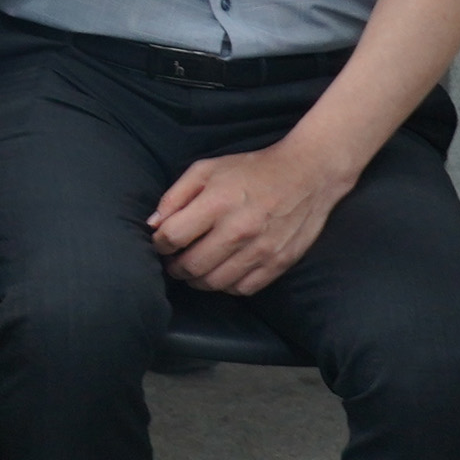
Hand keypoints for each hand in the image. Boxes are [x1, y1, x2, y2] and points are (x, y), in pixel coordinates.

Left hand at [149, 139, 349, 294]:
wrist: (306, 175)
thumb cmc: (250, 170)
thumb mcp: (206, 170)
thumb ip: (175, 196)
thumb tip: (153, 225)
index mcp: (217, 204)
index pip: (173, 237)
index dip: (159, 244)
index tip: (161, 242)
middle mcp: (239, 231)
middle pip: (191, 266)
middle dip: (174, 267)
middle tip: (173, 261)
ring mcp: (261, 250)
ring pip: (215, 283)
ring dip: (196, 280)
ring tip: (193, 269)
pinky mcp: (279, 263)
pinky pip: (243, 289)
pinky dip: (226, 286)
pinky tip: (221, 273)